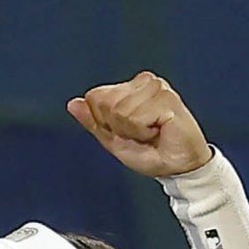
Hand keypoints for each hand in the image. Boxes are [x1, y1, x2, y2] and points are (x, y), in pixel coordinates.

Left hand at [68, 72, 211, 178]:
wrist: (175, 166)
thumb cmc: (149, 152)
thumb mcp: (112, 138)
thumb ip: (93, 120)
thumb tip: (73, 103)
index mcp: (130, 88)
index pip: (95, 97)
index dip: (104, 122)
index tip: (124, 131)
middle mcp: (145, 82)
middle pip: (105, 103)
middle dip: (117, 126)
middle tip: (139, 133)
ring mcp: (157, 88)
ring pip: (120, 110)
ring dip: (132, 130)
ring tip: (150, 132)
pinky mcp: (167, 98)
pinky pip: (135, 117)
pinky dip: (142, 131)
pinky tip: (158, 131)